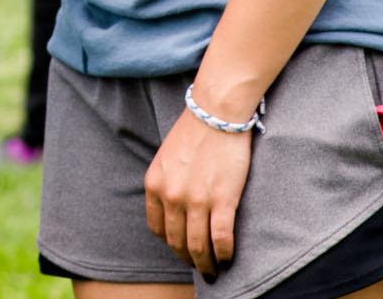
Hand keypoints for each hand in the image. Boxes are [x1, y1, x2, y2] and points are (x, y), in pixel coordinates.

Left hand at [144, 108, 254, 278]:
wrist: (216, 112)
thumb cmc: (195, 132)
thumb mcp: (166, 157)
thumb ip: (166, 182)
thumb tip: (173, 207)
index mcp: (154, 184)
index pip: (157, 228)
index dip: (170, 243)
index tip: (181, 248)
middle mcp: (171, 195)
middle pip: (177, 241)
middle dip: (188, 259)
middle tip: (201, 267)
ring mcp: (196, 199)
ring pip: (198, 246)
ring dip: (206, 264)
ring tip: (214, 270)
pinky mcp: (222, 199)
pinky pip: (220, 238)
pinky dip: (224, 254)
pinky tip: (228, 258)